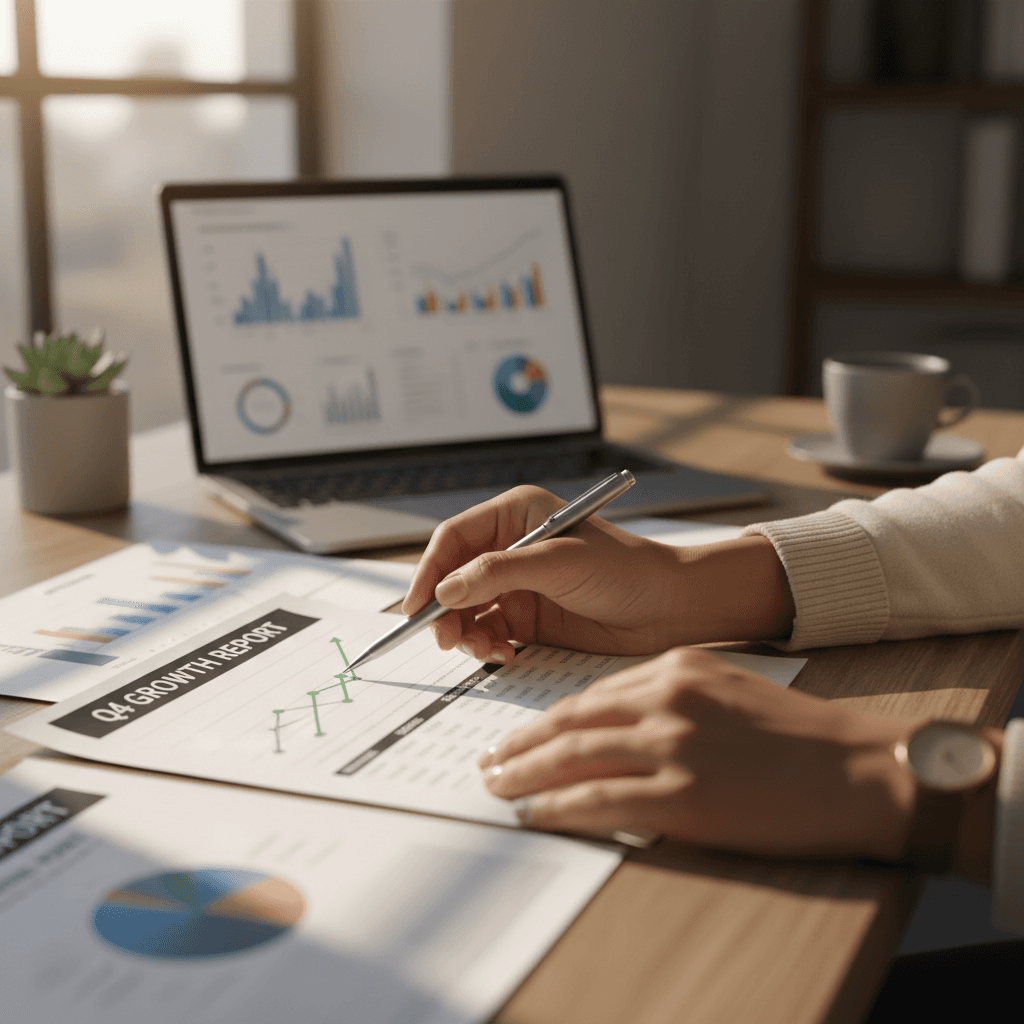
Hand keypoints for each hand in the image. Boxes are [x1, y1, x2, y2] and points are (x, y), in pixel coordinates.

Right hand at [402, 485, 793, 663]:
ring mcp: (518, 584)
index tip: (416, 606)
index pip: (455, 539)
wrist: (669, 608)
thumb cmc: (626, 570)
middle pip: (453, 577)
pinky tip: (505, 654)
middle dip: (445, 609)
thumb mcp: (559, 563)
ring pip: (467, 609)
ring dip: (467, 632)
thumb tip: (445, 591)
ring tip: (486, 650)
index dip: (430, 571)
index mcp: (516, 515)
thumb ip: (499, 573)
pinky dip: (488, 646)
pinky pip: (489, 631)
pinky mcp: (528, 617)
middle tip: (447, 639)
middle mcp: (511, 547)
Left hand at [479, 647, 917, 859]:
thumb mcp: (728, 689)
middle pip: (570, 720)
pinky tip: (533, 814)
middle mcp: (666, 698)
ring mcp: (671, 746)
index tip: (523, 734)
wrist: (858, 768)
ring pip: (571, 756)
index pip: (591, 695)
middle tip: (489, 759)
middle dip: (521, 742)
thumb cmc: (798, 734)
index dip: (548, 718)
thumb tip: (614, 724)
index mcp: (676, 668)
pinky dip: (555, 807)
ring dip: (524, 773)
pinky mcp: (680, 797)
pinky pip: (597, 799)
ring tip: (497, 786)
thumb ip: (671, 696)